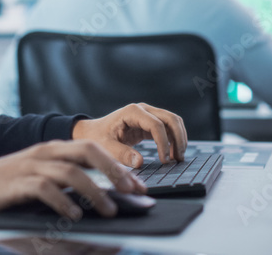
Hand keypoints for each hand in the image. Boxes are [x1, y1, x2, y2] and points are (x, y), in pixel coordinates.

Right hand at [0, 139, 145, 219]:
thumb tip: (105, 201)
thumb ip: (69, 185)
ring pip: (71, 171)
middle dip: (114, 171)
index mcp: (55, 149)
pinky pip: (45, 188)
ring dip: (95, 191)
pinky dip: (64, 202)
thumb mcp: (45, 180)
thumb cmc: (14, 187)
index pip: (94, 150)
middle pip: (87, 151)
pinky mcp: (18, 182)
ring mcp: (32, 165)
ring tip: (110, 211)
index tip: (140, 187)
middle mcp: (46, 152)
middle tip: (133, 192)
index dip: (118, 166)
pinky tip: (76, 216)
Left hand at [72, 103, 186, 167]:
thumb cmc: (97, 138)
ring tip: (177, 158)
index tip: (164, 160)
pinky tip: (172, 155)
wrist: (92, 132)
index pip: (156, 124)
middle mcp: (143, 109)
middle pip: (170, 119)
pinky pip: (168, 128)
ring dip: (179, 139)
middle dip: (178, 138)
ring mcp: (148, 114)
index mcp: (132, 112)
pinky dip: (173, 140)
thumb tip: (140, 162)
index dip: (163, 143)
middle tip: (178, 159)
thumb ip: (121, 154)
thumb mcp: (106, 147)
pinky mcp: (149, 123)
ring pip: (173, 122)